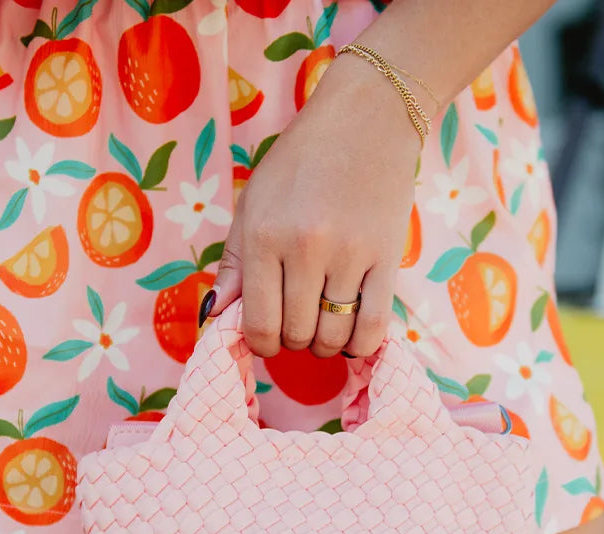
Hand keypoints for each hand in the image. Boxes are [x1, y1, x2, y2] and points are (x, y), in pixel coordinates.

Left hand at [206, 53, 420, 358]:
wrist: (368, 117)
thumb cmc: (302, 161)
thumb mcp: (253, 203)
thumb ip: (233, 263)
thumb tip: (216, 315)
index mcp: (264, 236)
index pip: (259, 325)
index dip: (263, 344)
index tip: (270, 337)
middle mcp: (304, 248)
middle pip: (297, 335)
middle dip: (295, 340)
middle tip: (300, 321)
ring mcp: (349, 254)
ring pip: (333, 337)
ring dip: (327, 344)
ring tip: (326, 323)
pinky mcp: (387, 258)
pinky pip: (373, 328)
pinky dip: (360, 344)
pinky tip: (353, 332)